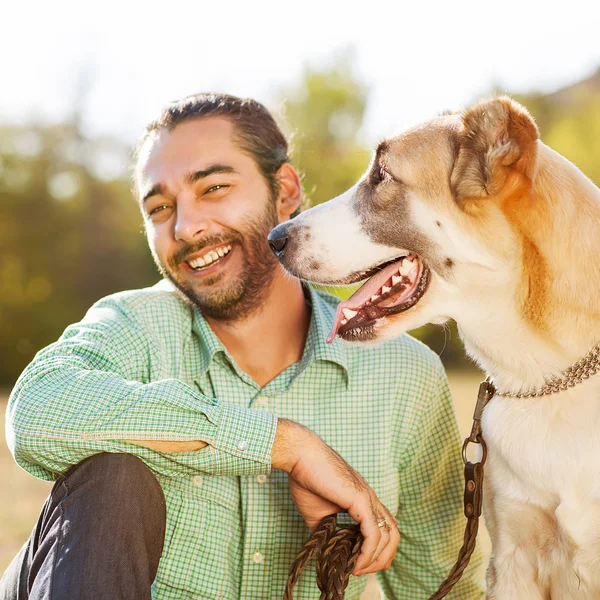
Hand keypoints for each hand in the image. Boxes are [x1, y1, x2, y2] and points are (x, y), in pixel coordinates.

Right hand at [271, 419, 399, 574]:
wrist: (301, 456)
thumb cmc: (307, 477)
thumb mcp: (318, 513)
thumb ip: (328, 530)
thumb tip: (329, 550)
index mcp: (363, 499)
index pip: (383, 527)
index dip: (377, 550)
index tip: (359, 564)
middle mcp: (370, 498)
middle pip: (393, 532)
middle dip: (384, 557)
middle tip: (365, 571)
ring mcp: (368, 498)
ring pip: (388, 535)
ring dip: (375, 558)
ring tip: (357, 569)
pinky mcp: (360, 499)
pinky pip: (373, 533)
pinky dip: (368, 552)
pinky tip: (356, 562)